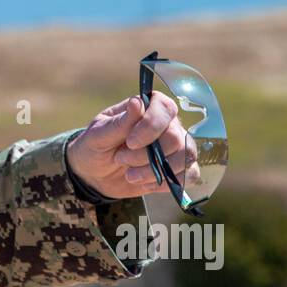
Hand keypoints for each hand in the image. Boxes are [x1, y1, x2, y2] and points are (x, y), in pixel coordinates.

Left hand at [66, 93, 198, 201]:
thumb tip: (136, 102)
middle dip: (146, 155)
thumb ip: (119, 123)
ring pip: (185, 157)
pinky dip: (167, 182)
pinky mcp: (179, 168)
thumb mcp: (98, 135)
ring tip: (130, 175)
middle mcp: (167, 124)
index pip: (165, 108)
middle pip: (175, 138)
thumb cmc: (95, 146)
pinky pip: (191, 175)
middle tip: (121, 159)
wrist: (95, 174)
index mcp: (148, 107)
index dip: (151, 126)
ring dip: (156, 171)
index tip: (130, 142)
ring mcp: (176, 146)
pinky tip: (146, 184)